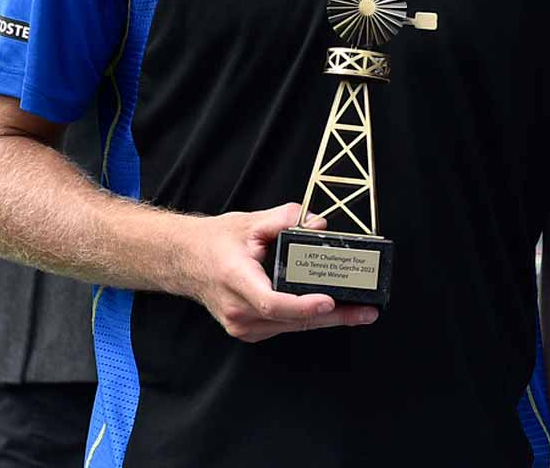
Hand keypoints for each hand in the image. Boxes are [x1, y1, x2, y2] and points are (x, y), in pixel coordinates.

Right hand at [182, 203, 379, 342]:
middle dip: (334, 316)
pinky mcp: (247, 331)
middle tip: (366, 311)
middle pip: (291, 320)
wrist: (184, 261)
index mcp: (236, 279)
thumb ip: (286, 218)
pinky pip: (284, 327)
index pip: (272, 302)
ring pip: (292, 327)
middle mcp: (238, 309)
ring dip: (326, 320)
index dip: (303, 306)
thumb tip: (319, 224)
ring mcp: (241, 325)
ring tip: (360, 310)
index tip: (329, 302)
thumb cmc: (215, 243)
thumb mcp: (249, 222)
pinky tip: (333, 312)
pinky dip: (308, 319)